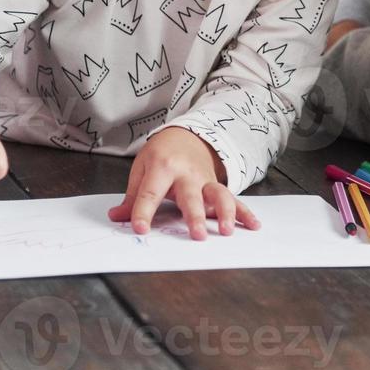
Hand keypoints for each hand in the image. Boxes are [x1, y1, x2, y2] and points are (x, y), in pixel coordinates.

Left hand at [107, 127, 259, 239]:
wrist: (188, 136)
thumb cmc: (162, 153)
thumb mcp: (142, 167)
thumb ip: (132, 196)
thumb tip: (117, 217)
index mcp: (162, 167)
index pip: (150, 193)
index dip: (143, 212)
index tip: (139, 229)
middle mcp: (187, 174)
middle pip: (190, 196)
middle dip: (194, 215)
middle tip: (197, 234)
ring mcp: (205, 181)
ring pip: (218, 195)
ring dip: (225, 213)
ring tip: (226, 231)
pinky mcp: (217, 187)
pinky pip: (233, 199)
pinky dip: (245, 213)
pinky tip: (252, 225)